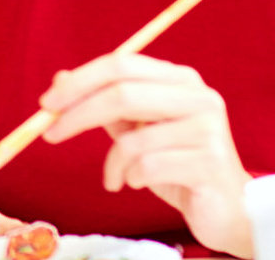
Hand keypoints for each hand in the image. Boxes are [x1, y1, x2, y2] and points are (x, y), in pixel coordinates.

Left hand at [39, 52, 254, 257]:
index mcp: (181, 80)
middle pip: (123, 93)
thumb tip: (60, 78)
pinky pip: (146, 168)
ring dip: (112, 165)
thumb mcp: (139, 131)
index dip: (80, 81)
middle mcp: (199, 97)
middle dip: (78, 114)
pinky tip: (138, 185)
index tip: (46, 103)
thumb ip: (106, 105)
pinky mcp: (209, 163)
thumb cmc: (177, 166)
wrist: (228, 209)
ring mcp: (208, 129)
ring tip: (116, 179)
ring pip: (132, 139)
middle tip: (50, 134)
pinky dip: (130, 179)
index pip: (122, 65)